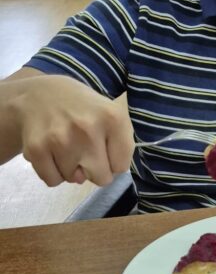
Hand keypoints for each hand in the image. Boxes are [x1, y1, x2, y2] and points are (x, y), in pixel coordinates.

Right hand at [13, 74, 134, 186]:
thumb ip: (117, 145)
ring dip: (71, 169)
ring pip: (75, 180)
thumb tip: (101, 176)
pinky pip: (53, 180)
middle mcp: (88, 128)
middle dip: (94, 170)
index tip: (105, 150)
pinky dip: (53, 172)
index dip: (113, 162)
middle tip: (85, 150)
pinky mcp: (36, 149)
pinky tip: (52, 151)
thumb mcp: (109, 113)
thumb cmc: (80, 106)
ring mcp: (60, 139)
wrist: (37, 93)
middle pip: (101, 178)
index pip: (121, 166)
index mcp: (112, 117)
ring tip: (66, 145)